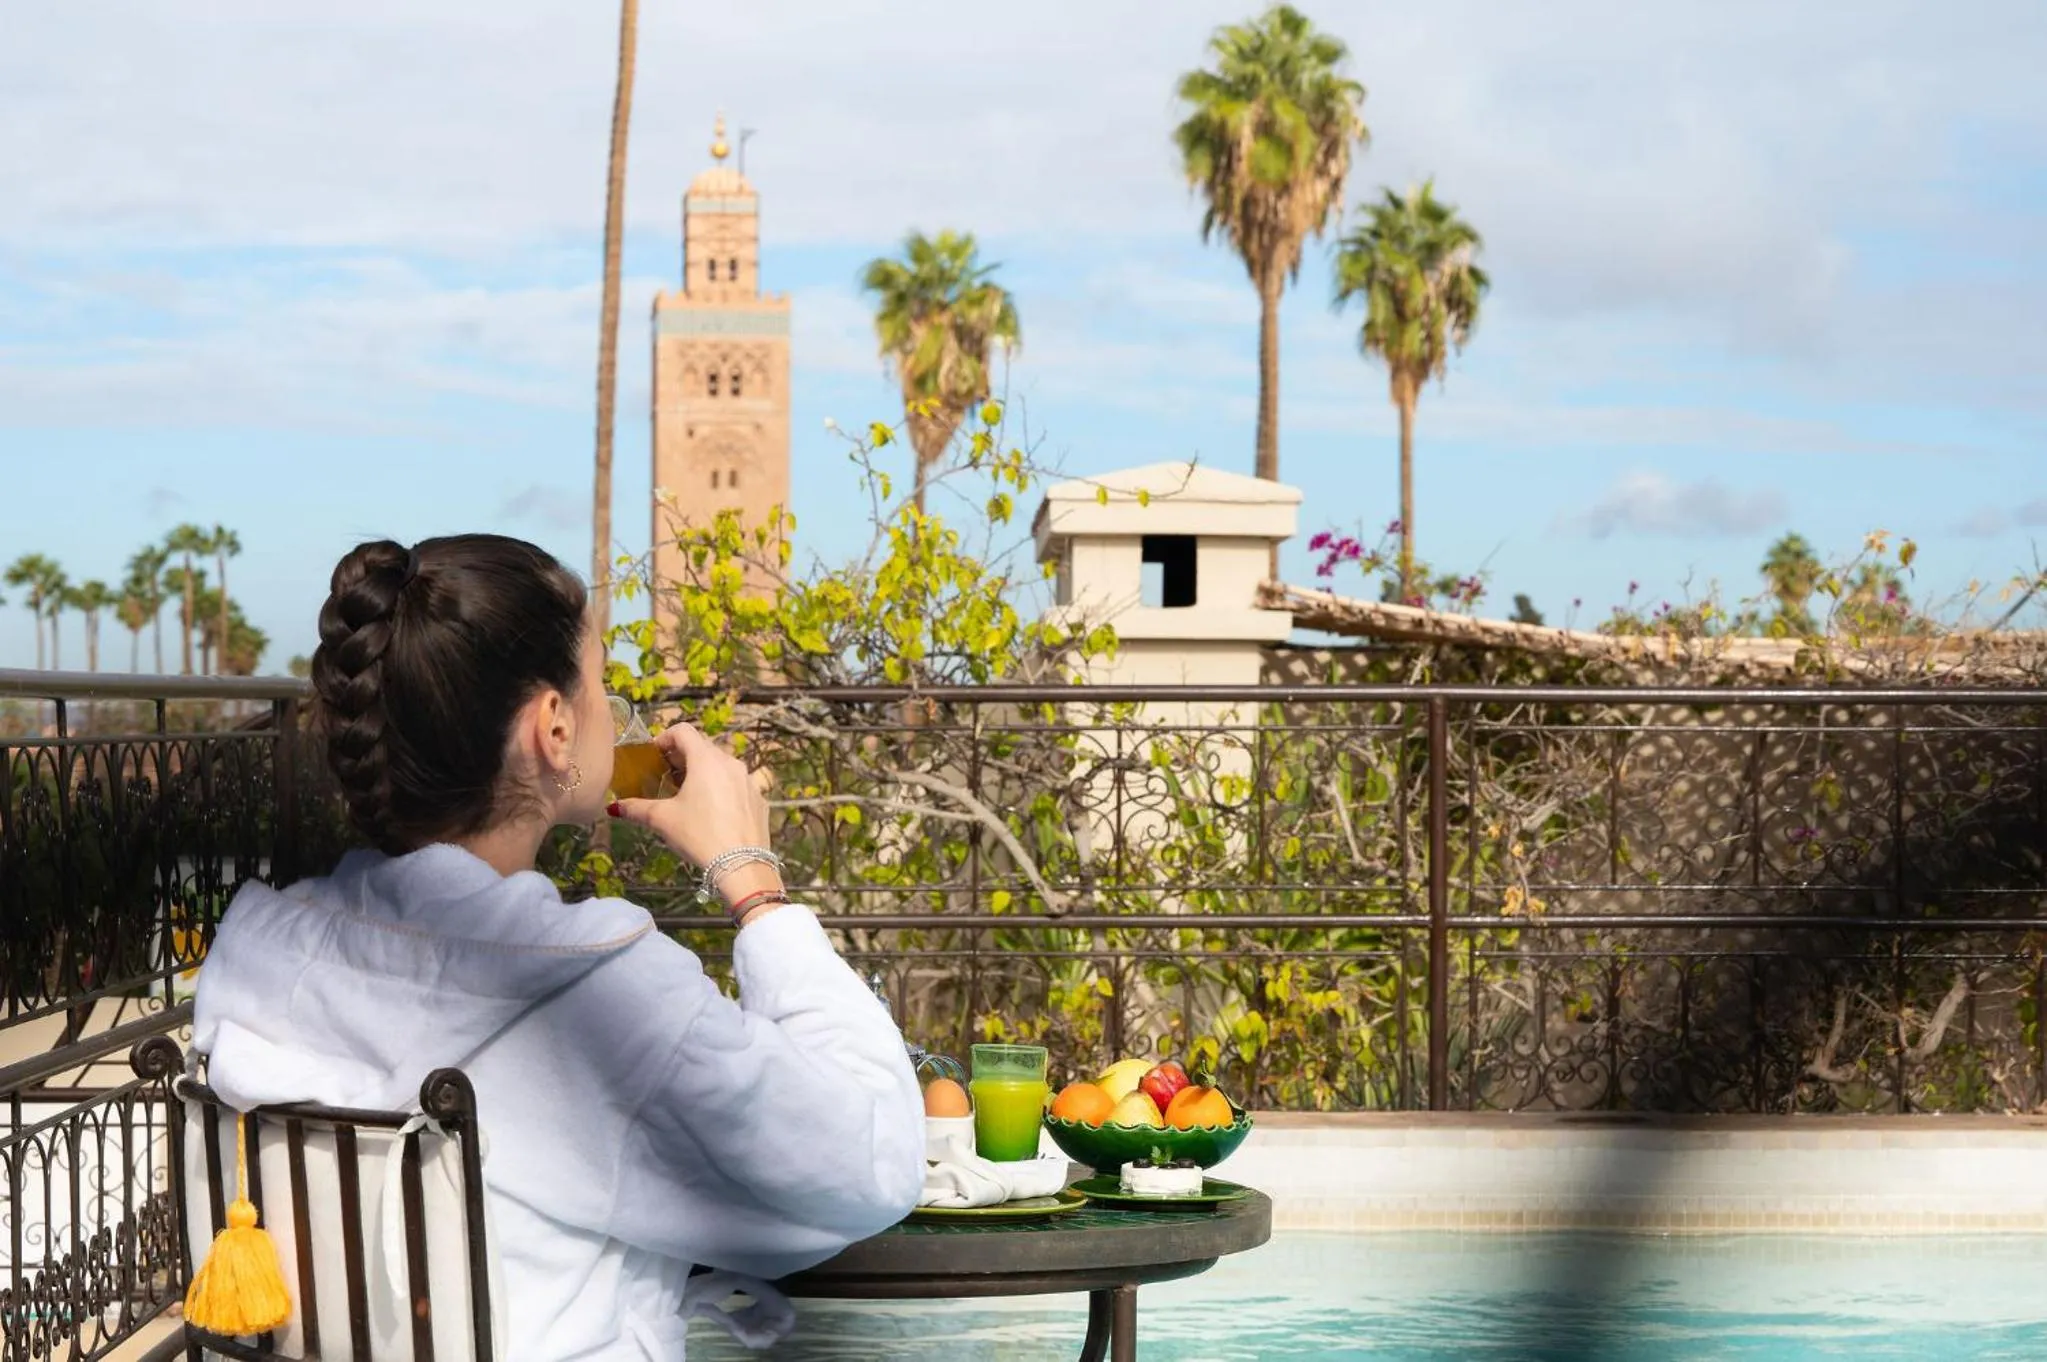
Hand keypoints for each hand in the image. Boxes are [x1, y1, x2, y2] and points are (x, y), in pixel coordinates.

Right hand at [609, 725, 778, 904]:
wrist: (743, 866)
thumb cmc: (699, 835)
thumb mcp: (663, 820)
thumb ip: (636, 808)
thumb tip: (614, 807)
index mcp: (706, 760)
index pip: (683, 731)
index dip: (664, 738)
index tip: (653, 756)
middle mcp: (731, 762)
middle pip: (703, 747)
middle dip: (682, 757)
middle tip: (665, 776)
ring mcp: (749, 780)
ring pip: (722, 765)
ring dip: (702, 772)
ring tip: (687, 794)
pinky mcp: (759, 799)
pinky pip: (736, 784)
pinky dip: (721, 788)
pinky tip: (711, 811)